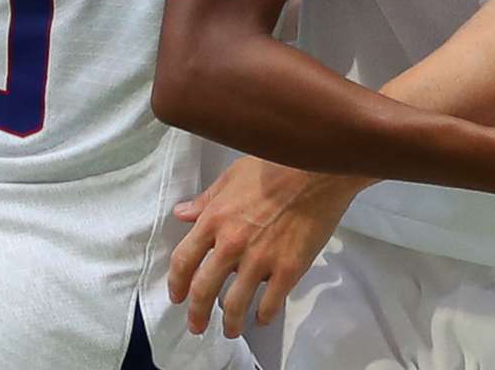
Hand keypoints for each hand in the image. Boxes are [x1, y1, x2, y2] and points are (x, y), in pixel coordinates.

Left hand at [167, 160, 361, 338]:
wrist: (318, 169)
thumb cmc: (275, 165)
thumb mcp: (232, 176)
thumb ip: (206, 200)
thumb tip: (182, 214)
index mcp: (214, 219)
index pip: (184, 261)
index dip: (176, 284)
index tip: (177, 296)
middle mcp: (232, 243)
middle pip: (203, 290)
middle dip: (197, 314)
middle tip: (197, 326)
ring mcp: (260, 258)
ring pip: (236, 304)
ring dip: (231, 322)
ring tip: (232, 329)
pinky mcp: (288, 268)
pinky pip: (271, 303)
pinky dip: (264, 315)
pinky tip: (262, 318)